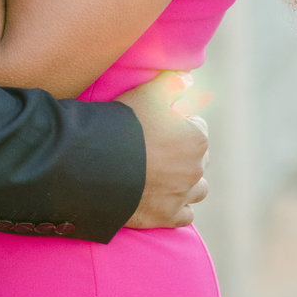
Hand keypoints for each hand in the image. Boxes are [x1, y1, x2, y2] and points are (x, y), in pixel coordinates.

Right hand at [119, 72, 208, 227]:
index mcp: (196, 138)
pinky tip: (162, 199)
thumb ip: (172, 82)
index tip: (160, 127)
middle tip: (158, 150)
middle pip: (198, 159)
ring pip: (197, 189)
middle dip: (184, 154)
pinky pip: (184, 215)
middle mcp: (195, 169)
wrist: (97, 165)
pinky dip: (177, 207)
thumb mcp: (148, 93)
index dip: (179, 125)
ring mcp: (182, 195)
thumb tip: (189, 79)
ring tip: (164, 176)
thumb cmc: (124, 125)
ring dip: (186, 183)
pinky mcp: (166, 216)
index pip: (198, 128)